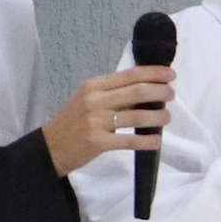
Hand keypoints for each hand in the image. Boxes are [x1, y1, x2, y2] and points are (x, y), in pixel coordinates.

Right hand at [42, 62, 173, 175]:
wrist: (49, 148)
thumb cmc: (71, 122)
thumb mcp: (86, 99)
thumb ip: (110, 93)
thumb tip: (144, 91)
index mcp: (93, 85)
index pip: (130, 75)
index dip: (154, 73)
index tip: (170, 75)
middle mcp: (95, 100)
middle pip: (137, 92)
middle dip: (160, 92)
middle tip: (171, 96)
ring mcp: (96, 121)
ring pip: (137, 116)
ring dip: (157, 117)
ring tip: (167, 118)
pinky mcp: (98, 142)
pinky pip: (129, 140)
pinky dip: (147, 141)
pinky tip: (156, 142)